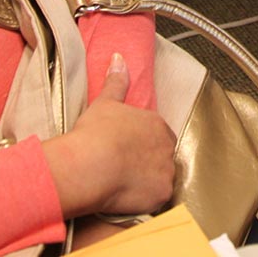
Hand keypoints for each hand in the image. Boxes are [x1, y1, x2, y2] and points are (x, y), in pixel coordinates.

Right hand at [43, 54, 176, 217]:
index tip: (128, 148)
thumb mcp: (106, 102)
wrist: (90, 165)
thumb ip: (117, 81)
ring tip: (125, 183)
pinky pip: (157, 197)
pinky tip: (128, 196)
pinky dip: (146, 198)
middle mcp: (167, 147)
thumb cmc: (96, 134)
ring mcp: (166, 171)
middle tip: (125, 166)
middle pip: (162, 155)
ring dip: (148, 180)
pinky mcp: (161, 194)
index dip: (143, 142)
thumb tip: (119, 59)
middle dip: (148, 160)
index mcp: (157, 124)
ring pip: (161, 177)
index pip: (158, 133)